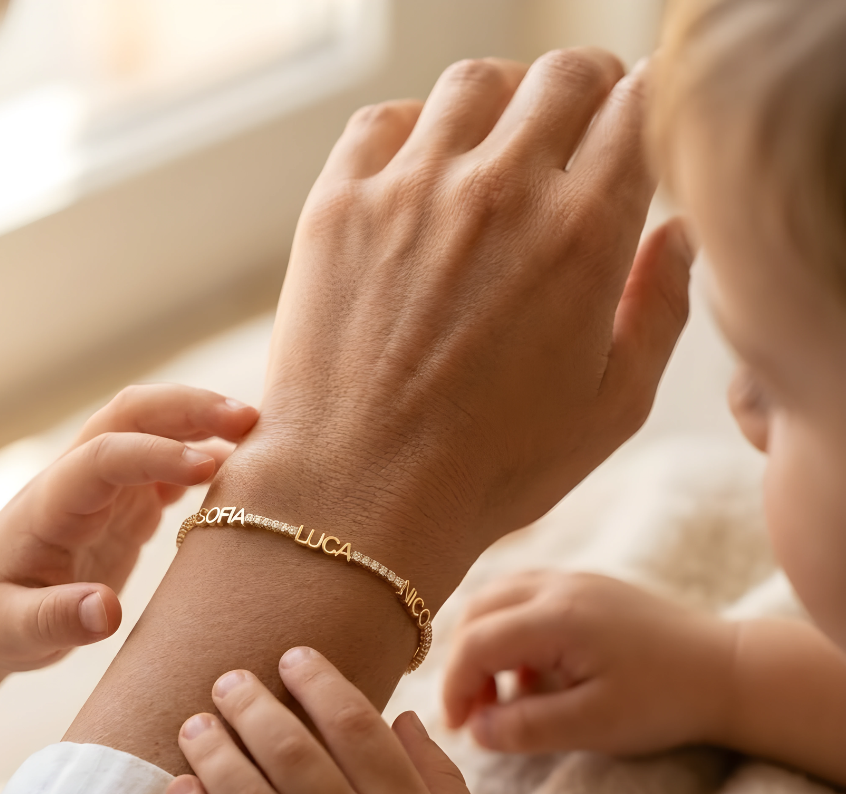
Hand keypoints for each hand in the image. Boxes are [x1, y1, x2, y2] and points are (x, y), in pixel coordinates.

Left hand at [0, 384, 256, 673]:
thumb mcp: (11, 633)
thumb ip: (54, 621)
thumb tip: (105, 611)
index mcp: (52, 503)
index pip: (105, 456)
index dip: (156, 455)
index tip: (207, 468)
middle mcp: (80, 481)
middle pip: (133, 414)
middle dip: (190, 408)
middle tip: (251, 420)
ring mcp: (105, 489)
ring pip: (156, 429)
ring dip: (205, 422)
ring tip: (265, 436)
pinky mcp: (125, 506)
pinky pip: (169, 468)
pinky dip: (209, 458)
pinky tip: (247, 471)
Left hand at [167, 647, 541, 793]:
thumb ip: (438, 775)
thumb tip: (404, 714)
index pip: (354, 726)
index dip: (318, 681)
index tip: (290, 656)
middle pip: (292, 753)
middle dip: (252, 705)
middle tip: (227, 678)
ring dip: (215, 754)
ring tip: (193, 721)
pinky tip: (177, 790)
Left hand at [214, 50, 693, 601]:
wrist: (358, 500)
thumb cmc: (488, 471)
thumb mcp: (610, 410)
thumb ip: (660, 310)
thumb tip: (675, 234)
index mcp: (582, 237)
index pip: (636, 109)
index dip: (642, 112)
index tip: (629, 136)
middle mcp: (499, 194)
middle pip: (563, 76)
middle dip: (585, 92)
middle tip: (574, 132)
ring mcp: (410, 193)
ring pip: (474, 83)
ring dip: (503, 101)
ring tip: (499, 147)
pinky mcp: (337, 208)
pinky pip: (384, 121)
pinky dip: (414, 128)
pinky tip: (422, 173)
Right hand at [443, 571, 735, 755]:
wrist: (729, 670)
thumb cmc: (666, 700)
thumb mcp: (594, 726)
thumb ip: (527, 728)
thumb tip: (476, 731)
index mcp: (557, 617)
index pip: (475, 643)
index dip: (454, 687)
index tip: (459, 728)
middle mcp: (557, 586)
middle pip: (475, 612)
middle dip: (462, 663)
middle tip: (476, 712)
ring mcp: (572, 579)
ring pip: (495, 598)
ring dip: (483, 643)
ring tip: (500, 693)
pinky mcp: (585, 585)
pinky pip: (523, 597)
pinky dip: (509, 630)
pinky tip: (533, 672)